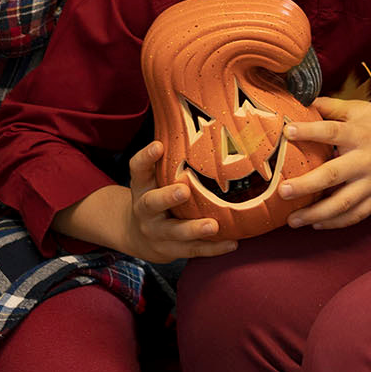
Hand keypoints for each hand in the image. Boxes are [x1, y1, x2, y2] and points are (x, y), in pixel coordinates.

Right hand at [124, 143, 242, 263]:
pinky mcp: (171, 251)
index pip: (138, 169)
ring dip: (194, 229)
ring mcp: (157, 233)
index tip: (158, 146)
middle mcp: (145, 210)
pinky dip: (213, 248)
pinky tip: (232, 243)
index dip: (146, 158)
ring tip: (213, 225)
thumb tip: (206, 119)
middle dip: (168, 197)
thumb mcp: (153, 177)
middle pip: (152, 203)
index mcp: (141, 187)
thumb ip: (170, 159)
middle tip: (184, 190)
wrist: (137, 235)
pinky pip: (193, 250)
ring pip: (174, 232)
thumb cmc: (155, 195)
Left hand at [278, 98, 370, 229]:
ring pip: (343, 203)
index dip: (310, 131)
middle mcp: (366, 160)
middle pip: (334, 175)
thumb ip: (332, 107)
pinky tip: (316, 225)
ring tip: (292, 220)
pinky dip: (336, 223)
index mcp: (360, 134)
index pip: (332, 131)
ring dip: (316, 214)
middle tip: (283, 191)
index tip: (288, 131)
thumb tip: (301, 99)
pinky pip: (357, 215)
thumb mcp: (362, 109)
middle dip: (307, 184)